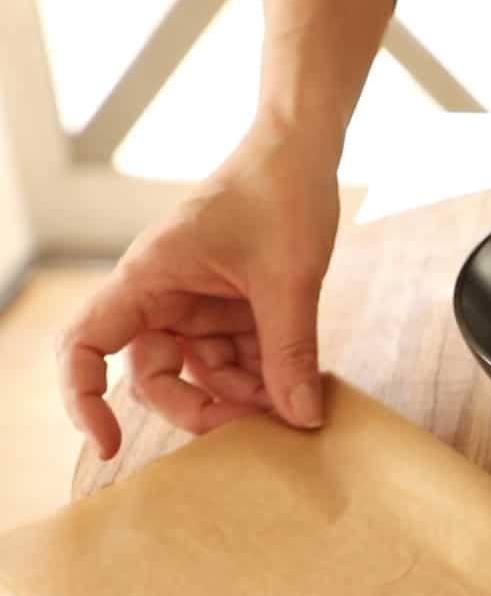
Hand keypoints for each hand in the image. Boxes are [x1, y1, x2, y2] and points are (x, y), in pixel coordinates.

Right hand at [58, 122, 340, 457]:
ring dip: (241, 394)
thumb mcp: (289, 281)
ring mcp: (195, 304)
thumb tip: (301, 419)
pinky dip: (263, 374)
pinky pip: (234, 357)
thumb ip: (290, 352)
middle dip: (200, 406)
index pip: (84, 345)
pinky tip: (299, 381)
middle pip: (152, 376)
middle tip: (254, 426)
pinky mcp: (229, 308)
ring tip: (293, 397)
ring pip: (200, 373)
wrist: (304, 153)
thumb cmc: (281, 197)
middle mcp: (160, 295)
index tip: (108, 442)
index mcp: (148, 278)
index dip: (81, 397)